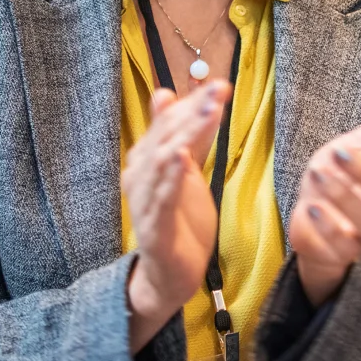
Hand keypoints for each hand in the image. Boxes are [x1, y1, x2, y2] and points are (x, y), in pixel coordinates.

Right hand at [122, 80, 229, 352]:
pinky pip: (162, 198)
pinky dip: (170, 177)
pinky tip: (181, 158)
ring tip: (208, 113)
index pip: (169, 124)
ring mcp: (145, 202)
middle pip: (167, 136)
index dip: (193, 103)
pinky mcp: (155, 229)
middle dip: (194, 111)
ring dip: (186, 134)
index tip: (219, 84)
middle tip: (219, 90)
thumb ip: (176, 136)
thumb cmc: (178, 220)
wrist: (169, 275)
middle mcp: (140, 177)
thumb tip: (164, 94)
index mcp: (147, 161)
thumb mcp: (182, 172)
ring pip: (163, 161)